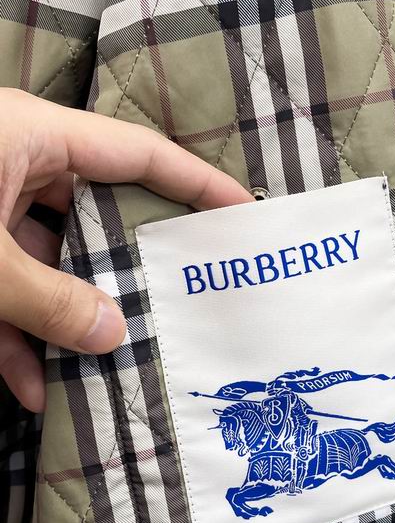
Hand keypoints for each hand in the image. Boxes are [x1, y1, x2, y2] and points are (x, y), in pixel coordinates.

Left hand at [0, 88, 252, 412]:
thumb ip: (45, 299)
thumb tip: (112, 335)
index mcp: (31, 137)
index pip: (137, 155)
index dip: (195, 183)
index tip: (242, 214)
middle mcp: (14, 163)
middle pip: (95, 216)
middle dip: (126, 271)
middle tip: (176, 304)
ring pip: (47, 264)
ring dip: (64, 322)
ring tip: (104, 367)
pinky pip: (2, 287)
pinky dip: (14, 336)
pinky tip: (31, 386)